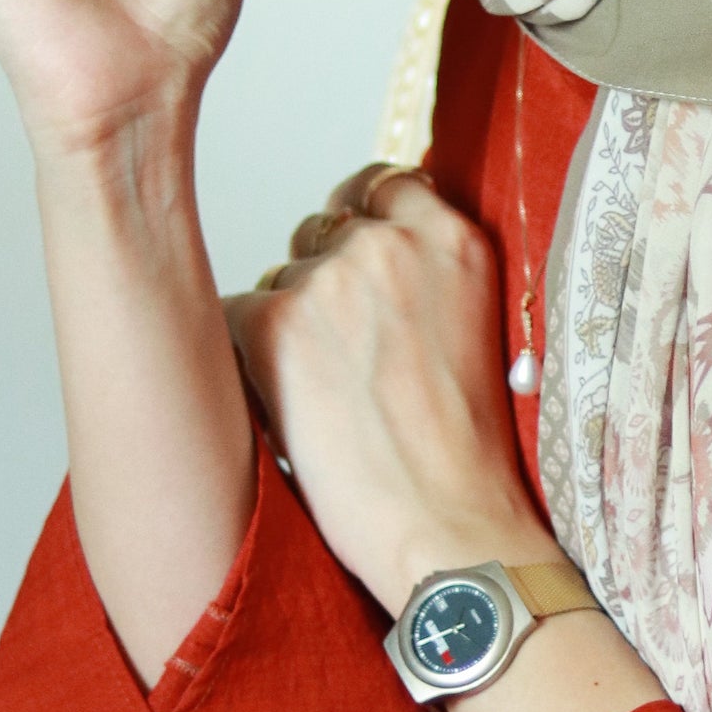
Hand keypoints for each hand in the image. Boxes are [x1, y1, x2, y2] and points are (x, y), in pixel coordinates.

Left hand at [227, 166, 553, 613]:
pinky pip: (233, 317)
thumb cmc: (468, 456)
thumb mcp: (478, 332)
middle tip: (346, 360)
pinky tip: (294, 412)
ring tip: (332, 401)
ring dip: (287, 329)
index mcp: (456, 241)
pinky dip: (251, 362)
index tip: (358, 266)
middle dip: (321, 282)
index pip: (383, 183)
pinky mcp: (278, 321)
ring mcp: (333, 277)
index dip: (361, 225)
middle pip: (320, 229)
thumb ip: (431, 276)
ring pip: (277, 280)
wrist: (453, 528)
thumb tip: (366, 246)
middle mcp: (393, 242)